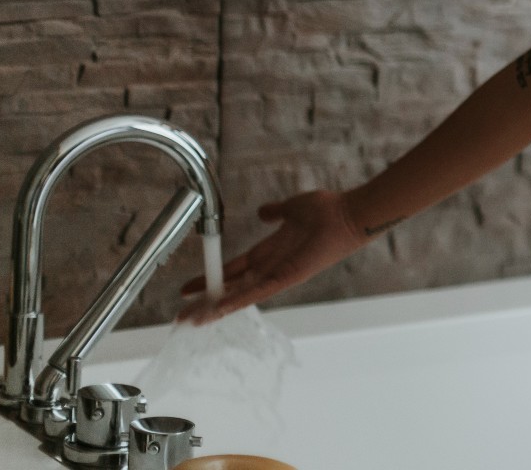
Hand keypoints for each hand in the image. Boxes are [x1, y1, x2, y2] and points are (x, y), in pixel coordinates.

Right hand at [176, 190, 368, 324]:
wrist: (348, 214)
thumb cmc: (326, 210)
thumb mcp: (292, 209)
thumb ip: (275, 213)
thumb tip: (264, 212)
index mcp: (270, 251)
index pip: (234, 269)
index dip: (211, 278)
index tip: (189, 287)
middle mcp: (271, 266)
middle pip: (231, 288)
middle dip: (206, 301)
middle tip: (182, 315)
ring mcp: (279, 275)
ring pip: (239, 296)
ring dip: (214, 308)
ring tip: (192, 320)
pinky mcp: (287, 278)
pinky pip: (256, 293)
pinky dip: (235, 302)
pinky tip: (217, 311)